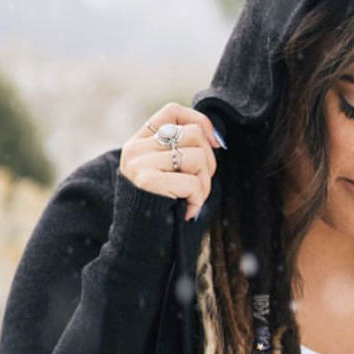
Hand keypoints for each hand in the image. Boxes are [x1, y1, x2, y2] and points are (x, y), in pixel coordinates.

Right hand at [118, 103, 225, 222]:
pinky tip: (187, 211)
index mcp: (139, 142)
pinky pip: (192, 181)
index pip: (172, 111)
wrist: (138, 242)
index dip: (200, 121)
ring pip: (196, 157)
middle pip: (192, 134)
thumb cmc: (161, 208)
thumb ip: (182, 152)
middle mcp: (136, 148)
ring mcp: (139, 163)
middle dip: (208, 162)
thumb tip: (217, 140)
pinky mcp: (147, 181)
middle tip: (200, 186)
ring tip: (193, 200)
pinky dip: (197, 199)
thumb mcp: (168, 174)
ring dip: (204, 184)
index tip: (215, 144)